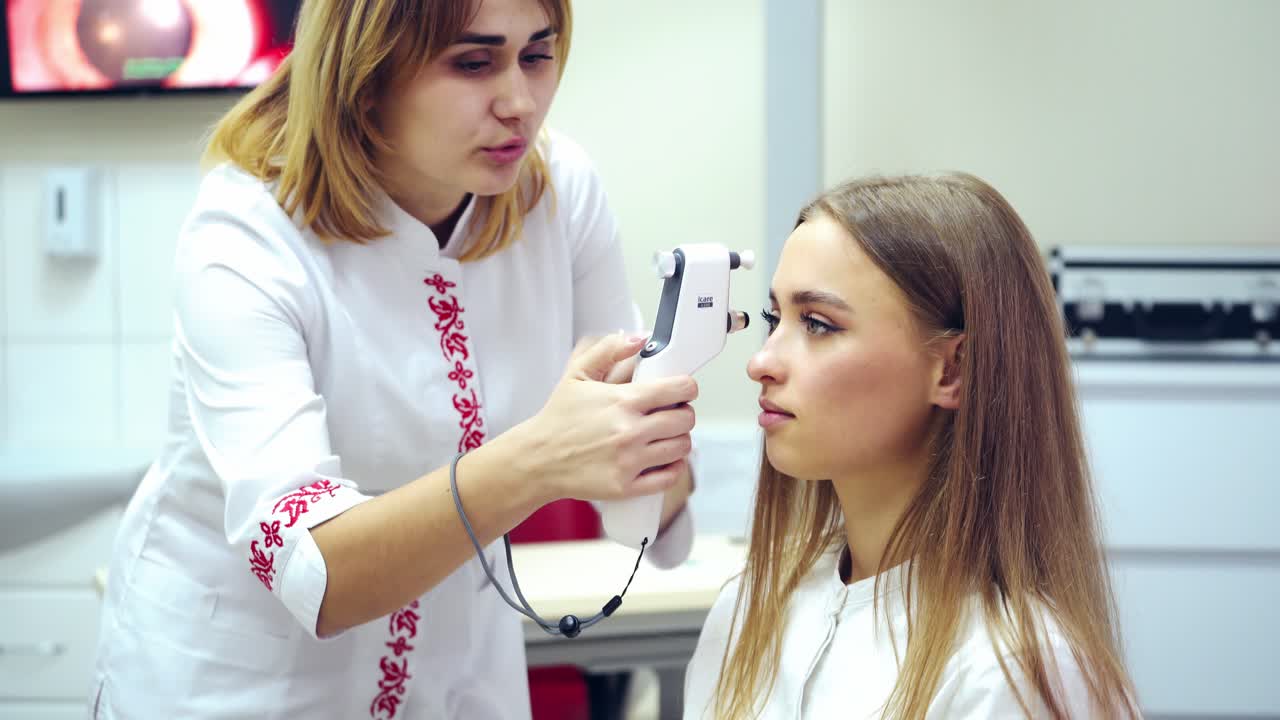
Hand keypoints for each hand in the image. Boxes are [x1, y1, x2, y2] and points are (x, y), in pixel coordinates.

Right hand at [511, 332, 697, 504]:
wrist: (537, 459)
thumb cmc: (558, 417)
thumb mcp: (577, 374)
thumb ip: (609, 350)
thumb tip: (641, 338)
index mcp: (623, 400)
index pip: (680, 389)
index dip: (687, 388)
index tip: (682, 391)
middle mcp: (630, 431)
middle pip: (685, 419)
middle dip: (683, 414)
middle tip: (672, 414)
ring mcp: (629, 461)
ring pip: (681, 448)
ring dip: (679, 440)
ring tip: (666, 436)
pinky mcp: (626, 486)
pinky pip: (669, 477)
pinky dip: (673, 468)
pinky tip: (663, 459)